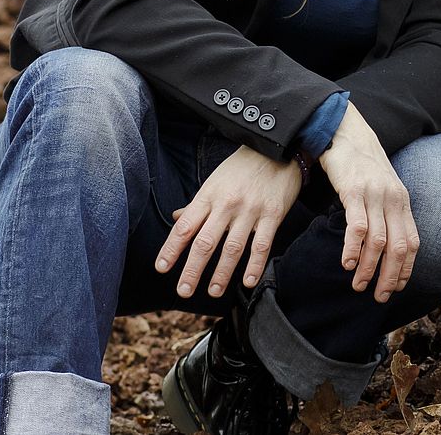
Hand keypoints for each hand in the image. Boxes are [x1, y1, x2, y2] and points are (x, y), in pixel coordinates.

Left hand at [155, 145, 299, 298]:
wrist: (278, 149)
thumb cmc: (242, 167)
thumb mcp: (215, 180)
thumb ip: (197, 203)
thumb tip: (177, 218)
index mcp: (209, 195)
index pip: (185, 226)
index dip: (171, 248)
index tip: (162, 267)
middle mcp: (227, 204)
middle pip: (205, 242)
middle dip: (192, 270)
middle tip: (183, 291)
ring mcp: (250, 210)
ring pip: (232, 248)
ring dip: (222, 273)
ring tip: (213, 291)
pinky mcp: (272, 214)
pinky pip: (262, 244)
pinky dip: (255, 265)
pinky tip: (249, 281)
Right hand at [318, 103, 419, 302]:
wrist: (346, 132)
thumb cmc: (361, 164)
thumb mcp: (383, 187)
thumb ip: (387, 211)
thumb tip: (386, 244)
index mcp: (402, 201)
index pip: (412, 242)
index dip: (406, 268)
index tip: (396, 288)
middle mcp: (393, 199)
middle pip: (399, 247)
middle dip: (390, 277)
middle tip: (380, 297)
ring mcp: (374, 195)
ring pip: (378, 241)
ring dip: (369, 268)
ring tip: (358, 285)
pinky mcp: (354, 191)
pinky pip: (357, 227)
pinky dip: (353, 249)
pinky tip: (347, 263)